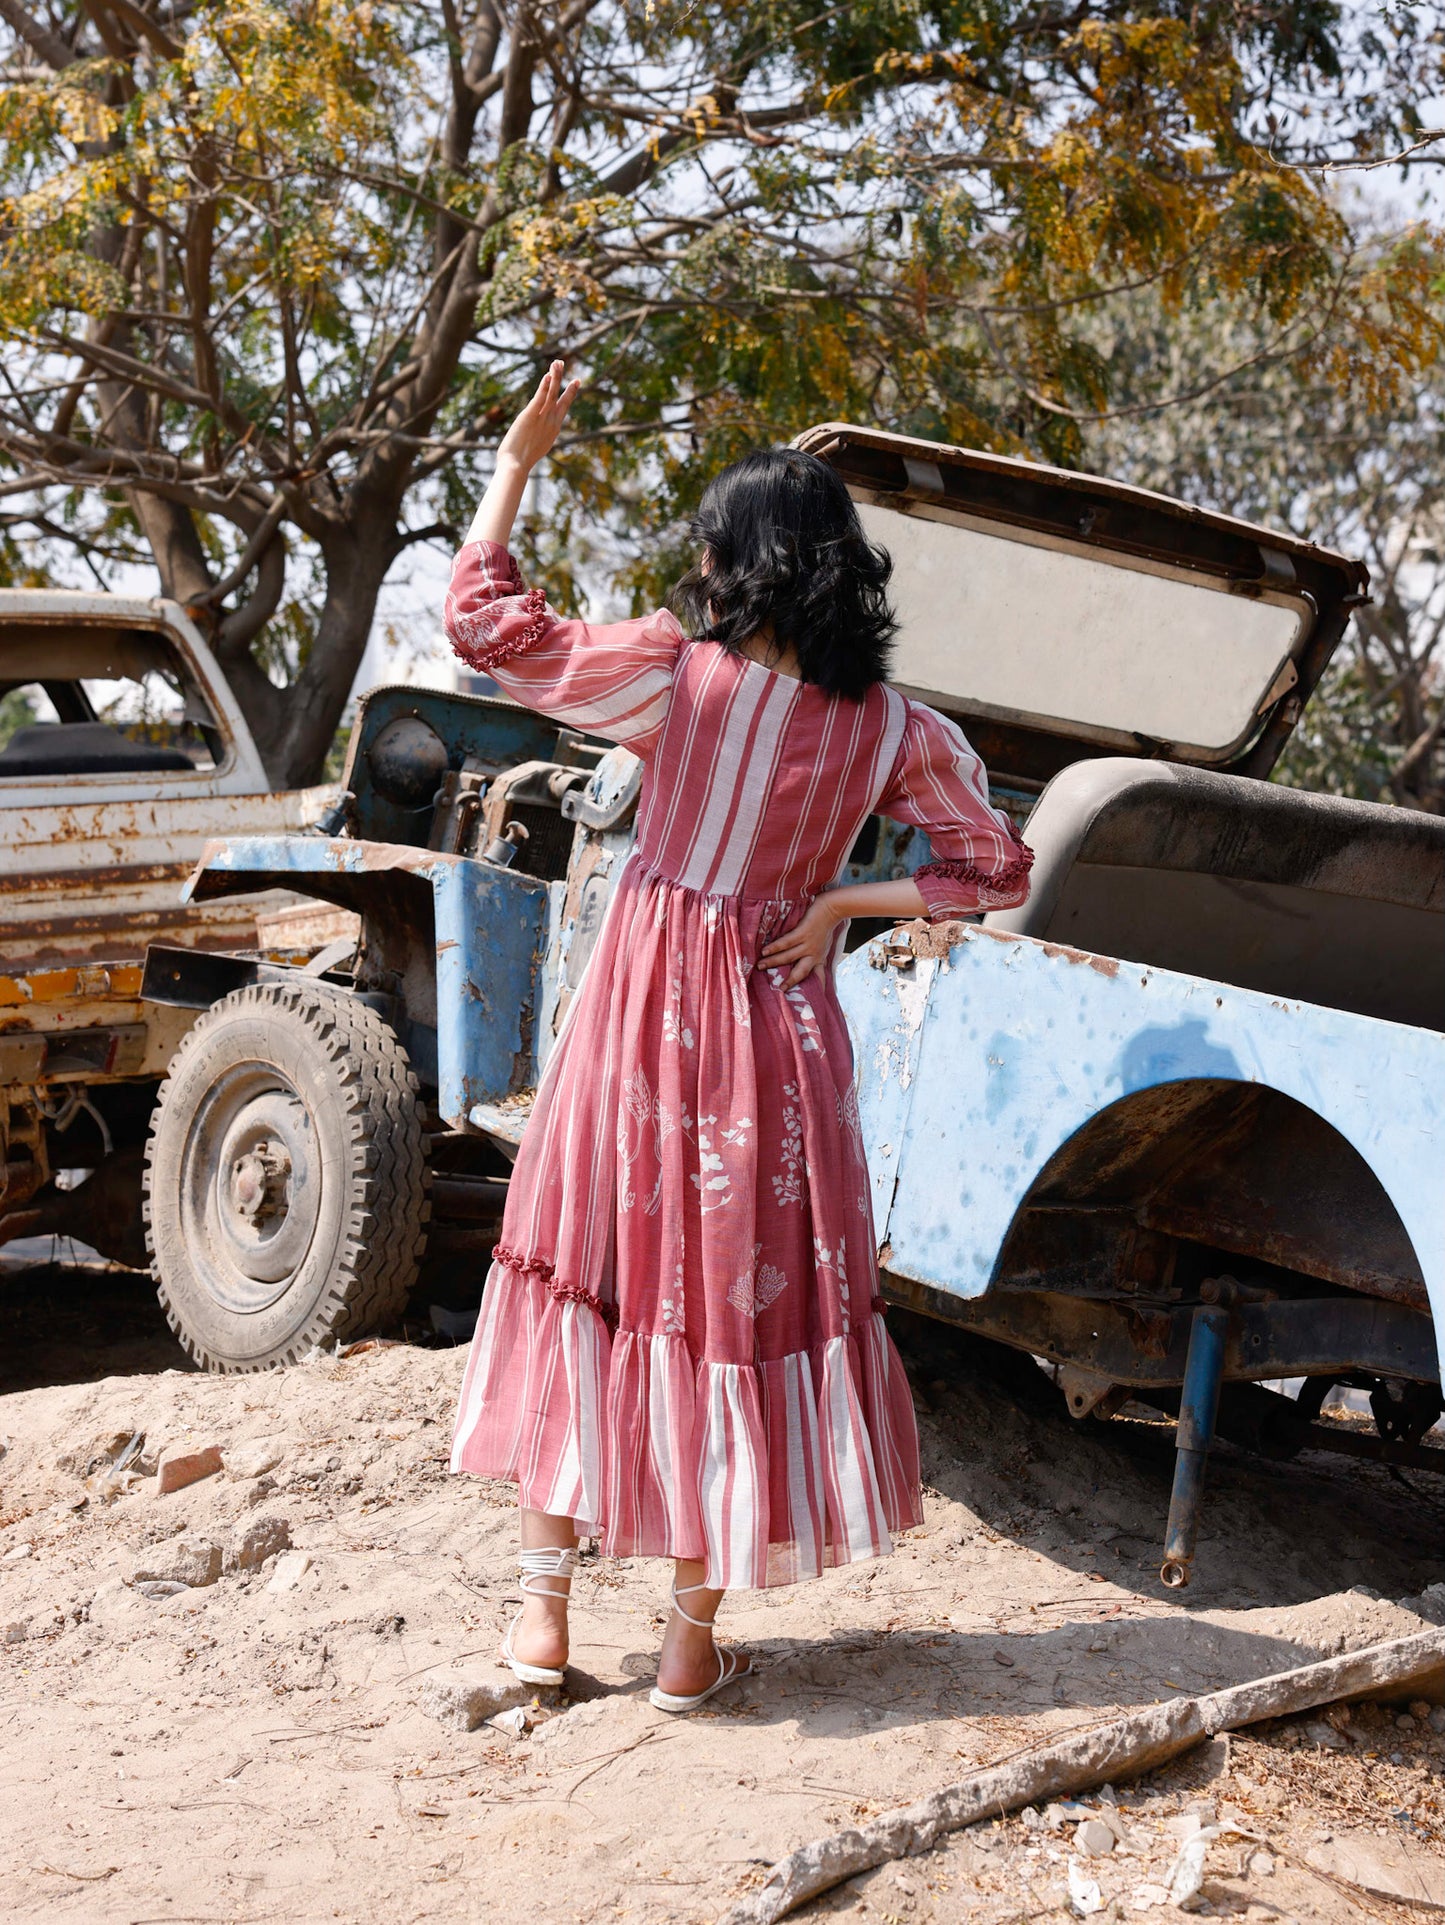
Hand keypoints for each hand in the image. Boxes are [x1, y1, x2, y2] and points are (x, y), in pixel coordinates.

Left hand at [497, 359, 580, 473]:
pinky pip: (539, 397)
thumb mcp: (533, 448)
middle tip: (566, 366)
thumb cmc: (519, 462)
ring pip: (551, 393)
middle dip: (565, 382)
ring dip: (555, 377)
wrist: (516, 466)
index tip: (576, 382)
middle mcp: (551, 422)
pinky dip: (544, 386)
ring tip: (557, 362)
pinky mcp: (530, 415)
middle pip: (560, 398)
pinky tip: (547, 375)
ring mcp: (541, 418)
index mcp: (553, 429)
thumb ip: (536, 438)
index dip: (569, 394)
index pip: (563, 407)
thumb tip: (531, 440)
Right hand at [760, 896, 842, 988]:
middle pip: (800, 972)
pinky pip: (786, 942)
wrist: (833, 908)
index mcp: (819, 958)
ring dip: (773, 962)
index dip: (813, 989)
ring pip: (788, 957)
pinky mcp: (803, 933)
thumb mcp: (824, 944)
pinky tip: (765, 951)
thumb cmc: (826, 925)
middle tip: (778, 989)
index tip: (810, 1002)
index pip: (817, 976)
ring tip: (760, 966)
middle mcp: (813, 954)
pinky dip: (775, 947)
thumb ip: (816, 953)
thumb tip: (806, 958)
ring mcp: (808, 944)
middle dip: (789, 981)